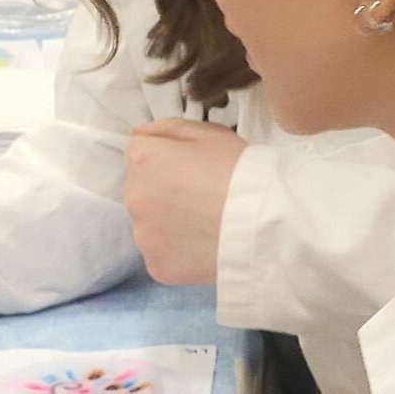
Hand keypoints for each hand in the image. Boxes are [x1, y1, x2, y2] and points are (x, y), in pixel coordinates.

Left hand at [125, 119, 247, 284]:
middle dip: (160, 186)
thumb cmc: (237, 170)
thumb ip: (166, 128)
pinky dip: (176, 248)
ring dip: (165, 218)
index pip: (138, 149)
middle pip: (140, 186)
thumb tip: (139, 134)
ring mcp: (142, 236)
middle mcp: (133, 197)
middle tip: (198, 192)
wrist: (261, 223)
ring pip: (148, 221)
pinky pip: (160, 250)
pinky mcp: (155, 265)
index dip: (165, 154)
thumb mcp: (207, 131)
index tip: (189, 164)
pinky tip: (201, 243)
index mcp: (142, 160)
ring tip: (202, 221)